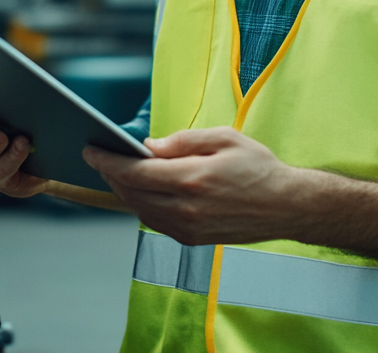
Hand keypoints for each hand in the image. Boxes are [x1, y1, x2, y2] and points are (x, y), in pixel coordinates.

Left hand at [82, 126, 300, 245]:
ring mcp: (188, 228)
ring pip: (140, 210)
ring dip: (124, 192)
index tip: (91, 150)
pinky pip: (156, 222)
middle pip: (132, 193)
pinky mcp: (193, 239)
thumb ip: (183, 141)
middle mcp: (186, 208)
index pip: (134, 172)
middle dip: (111, 174)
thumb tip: (149, 147)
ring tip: (117, 172)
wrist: (286, 206)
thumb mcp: (224, 138)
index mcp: (192, 179)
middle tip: (100, 157)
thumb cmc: (259, 167)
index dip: (107, 161)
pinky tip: (141, 191)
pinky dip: (142, 206)